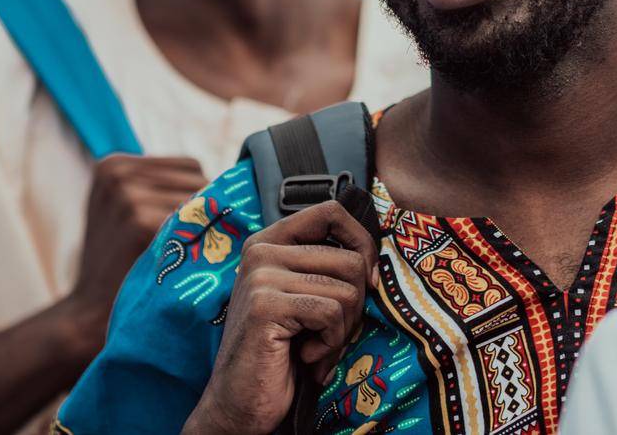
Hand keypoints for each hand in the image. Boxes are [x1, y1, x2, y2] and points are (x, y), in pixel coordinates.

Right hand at [65, 154, 210, 333]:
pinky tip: (183, 263)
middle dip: (204, 212)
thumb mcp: (123, 209)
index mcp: (113, 164)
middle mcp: (119, 174)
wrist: (88, 311)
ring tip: (184, 255)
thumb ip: (156, 185)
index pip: (190, 166)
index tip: (189, 227)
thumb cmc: (119, 261)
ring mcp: (128, 196)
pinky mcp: (139, 221)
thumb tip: (234, 174)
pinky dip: (199, 245)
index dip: (199, 197)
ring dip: (204, 229)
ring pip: (202, 203)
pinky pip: (196, 225)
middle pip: (199, 181)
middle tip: (192, 245)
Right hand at [183, 201, 378, 434]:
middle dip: (355, 307)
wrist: (240, 404)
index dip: (362, 242)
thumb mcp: (304, 298)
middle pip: (351, 260)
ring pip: (348, 290)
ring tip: (316, 347)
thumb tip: (375, 258)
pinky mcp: (267, 306)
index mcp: (269, 241)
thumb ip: (327, 269)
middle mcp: (261, 251)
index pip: (332, 212)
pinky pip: (332, 314)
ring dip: (342, 330)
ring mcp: (261, 276)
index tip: (367, 279)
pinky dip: (330, 344)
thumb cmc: (281, 352)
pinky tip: (305, 356)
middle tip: (331, 334)